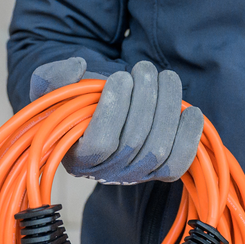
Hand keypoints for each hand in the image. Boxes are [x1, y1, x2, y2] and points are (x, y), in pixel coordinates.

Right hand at [29, 57, 203, 184]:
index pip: (100, 143)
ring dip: (168, 107)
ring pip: (160, 148)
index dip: (114, 109)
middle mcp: (107, 173)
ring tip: (166, 77)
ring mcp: (136, 175)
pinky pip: (180, 162)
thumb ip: (53, 76)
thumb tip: (77, 68)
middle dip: (145, 99)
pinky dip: (189, 135)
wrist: (105, 106)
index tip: (121, 77)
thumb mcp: (54, 84)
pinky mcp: (160, 171)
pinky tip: (191, 110)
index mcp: (77, 157)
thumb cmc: (78, 96)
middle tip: (145, 68)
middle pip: (135, 142)